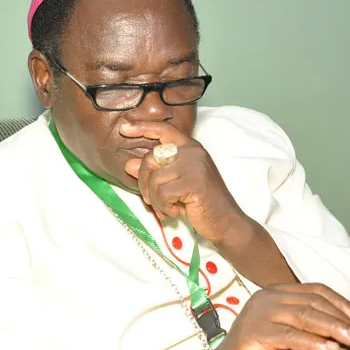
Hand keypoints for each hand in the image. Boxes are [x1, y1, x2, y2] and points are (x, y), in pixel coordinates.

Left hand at [121, 121, 247, 243]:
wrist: (226, 222)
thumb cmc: (200, 203)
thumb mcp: (175, 184)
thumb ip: (154, 172)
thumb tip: (128, 164)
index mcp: (190, 147)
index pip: (163, 130)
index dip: (142, 127)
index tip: (124, 128)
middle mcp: (192, 152)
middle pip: (150, 158)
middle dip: (143, 183)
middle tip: (150, 200)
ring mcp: (194, 166)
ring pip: (155, 179)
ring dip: (156, 200)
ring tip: (167, 208)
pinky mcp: (193, 182)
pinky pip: (163, 193)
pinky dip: (164, 207)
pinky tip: (175, 211)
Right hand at [193, 283, 349, 349]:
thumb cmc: (259, 348)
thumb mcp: (284, 328)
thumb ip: (307, 324)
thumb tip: (347, 331)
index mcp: (276, 292)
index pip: (314, 290)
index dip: (339, 302)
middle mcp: (267, 297)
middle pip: (312, 303)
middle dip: (340, 319)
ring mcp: (260, 312)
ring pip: (304, 316)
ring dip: (333, 329)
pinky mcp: (255, 331)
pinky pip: (290, 335)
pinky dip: (313, 342)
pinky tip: (329, 349)